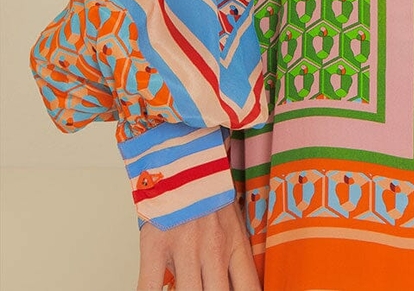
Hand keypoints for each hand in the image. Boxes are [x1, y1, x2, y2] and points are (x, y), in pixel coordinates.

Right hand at [136, 197, 260, 289]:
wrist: (182, 154)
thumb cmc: (206, 187)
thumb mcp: (231, 219)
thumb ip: (233, 253)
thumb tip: (236, 282)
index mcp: (234, 242)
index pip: (248, 289)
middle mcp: (213, 248)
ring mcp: (184, 248)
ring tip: (184, 290)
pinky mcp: (156, 245)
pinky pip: (149, 286)